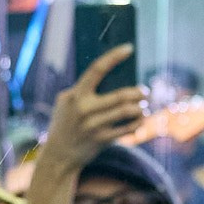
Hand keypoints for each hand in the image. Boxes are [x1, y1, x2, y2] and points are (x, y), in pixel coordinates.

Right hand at [38, 45, 146, 180]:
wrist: (58, 155)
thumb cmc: (64, 123)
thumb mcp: (65, 102)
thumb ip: (81, 89)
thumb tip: (110, 75)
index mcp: (75, 95)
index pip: (97, 69)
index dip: (114, 56)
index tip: (129, 48)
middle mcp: (84, 109)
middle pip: (120, 95)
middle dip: (138, 92)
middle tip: (145, 92)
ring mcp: (93, 126)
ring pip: (127, 111)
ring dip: (140, 108)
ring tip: (143, 107)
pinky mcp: (101, 140)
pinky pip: (127, 129)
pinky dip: (137, 123)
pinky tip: (140, 120)